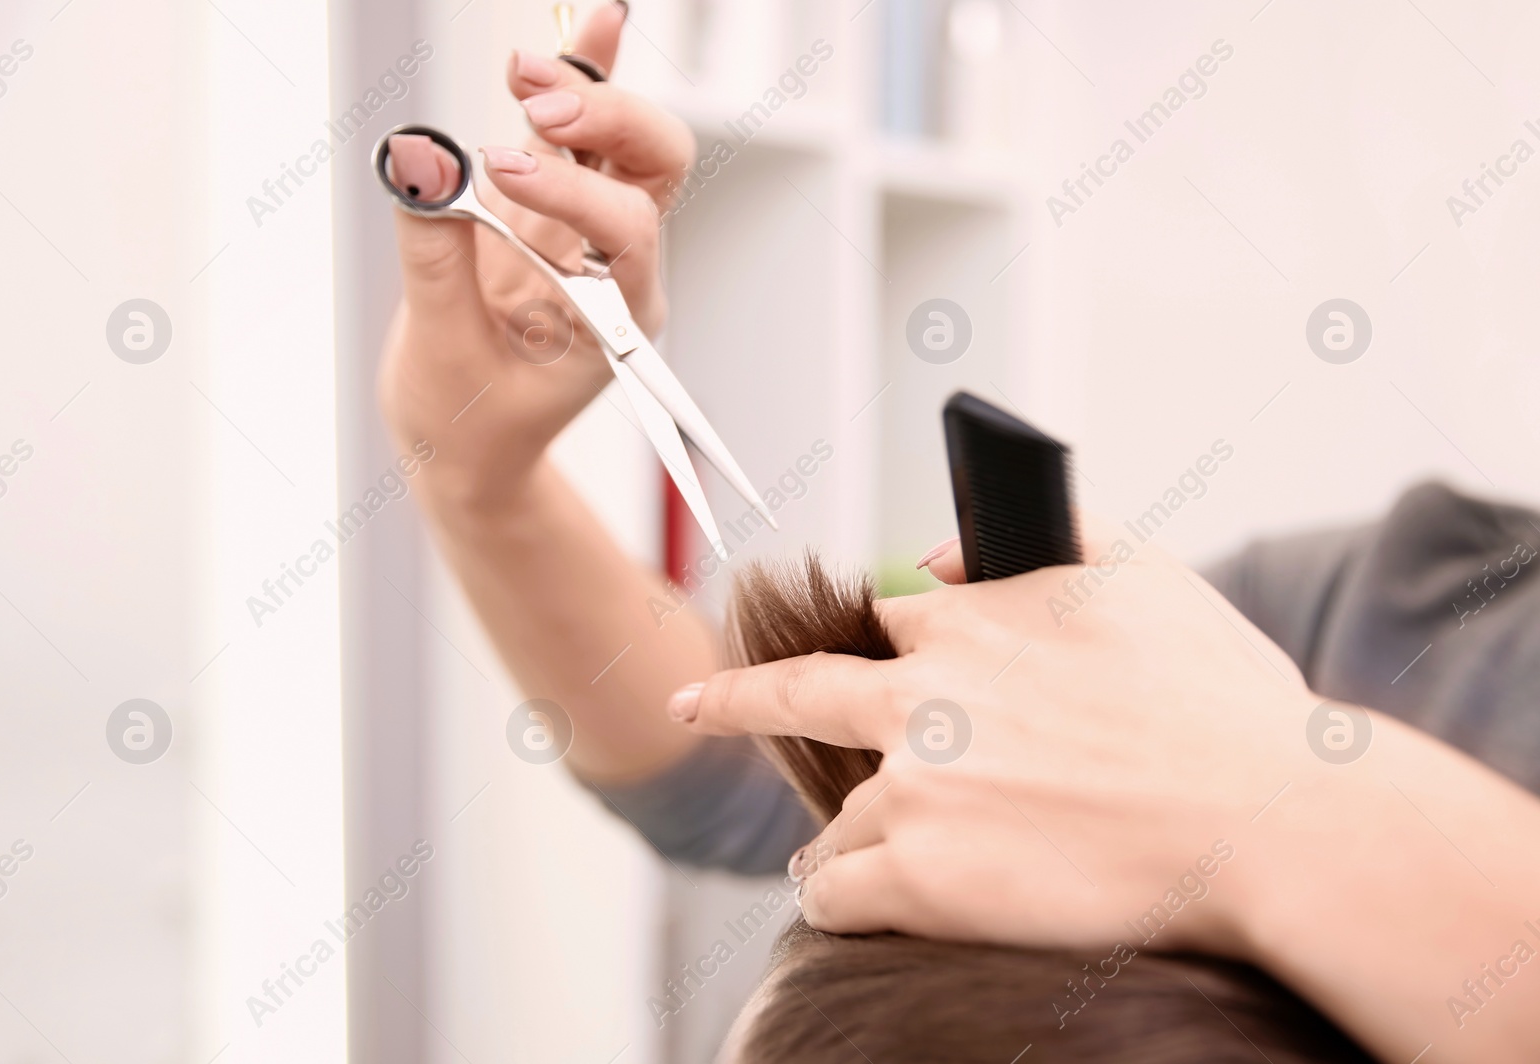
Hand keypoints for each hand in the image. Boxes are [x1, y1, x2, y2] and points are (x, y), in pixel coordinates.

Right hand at [377, 2, 694, 508]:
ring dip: (589, 92)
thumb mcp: (442, 352)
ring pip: (623, 144)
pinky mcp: (544, 210)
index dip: (572, 190)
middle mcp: (618, 267)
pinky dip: (580, 77)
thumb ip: (435, 256)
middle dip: (610, 124)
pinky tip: (596, 22)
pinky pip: (571, 137)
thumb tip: (419, 160)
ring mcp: (584, 232)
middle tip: (541, 113)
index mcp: (620, 320)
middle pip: (655, 168)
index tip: (497, 176)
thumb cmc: (466, 428)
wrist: (466, 453)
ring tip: (524, 69)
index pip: (627, 229)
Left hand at [671, 524, 1312, 956]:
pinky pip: (837, 894)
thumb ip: (1049, 534)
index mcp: (969, 625)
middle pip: (794, 695)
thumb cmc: (1224, 706)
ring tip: (845, 864)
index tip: (851, 662)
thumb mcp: (1146, 575)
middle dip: (733, 699)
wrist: (1269, 820)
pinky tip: (849, 904)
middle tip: (696, 705)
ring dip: (840, 841)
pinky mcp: (918, 876)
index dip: (882, 658)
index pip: (885, 631)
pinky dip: (838, 900)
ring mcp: (914, 790)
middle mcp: (922, 700)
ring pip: (833, 822)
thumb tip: (947, 553)